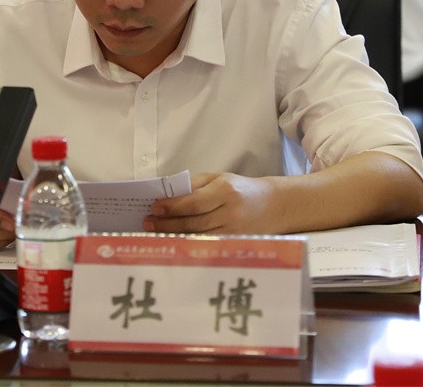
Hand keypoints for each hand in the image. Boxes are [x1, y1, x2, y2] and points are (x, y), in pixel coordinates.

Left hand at [143, 172, 285, 234]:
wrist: (274, 205)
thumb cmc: (241, 188)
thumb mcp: (220, 178)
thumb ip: (195, 185)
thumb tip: (168, 194)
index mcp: (226, 191)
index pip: (193, 202)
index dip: (172, 207)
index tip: (155, 208)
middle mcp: (230, 212)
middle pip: (193, 222)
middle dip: (167, 223)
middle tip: (148, 223)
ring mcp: (233, 231)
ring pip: (198, 236)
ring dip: (174, 235)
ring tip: (156, 232)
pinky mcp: (234, 243)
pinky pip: (206, 244)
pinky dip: (188, 243)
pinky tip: (174, 240)